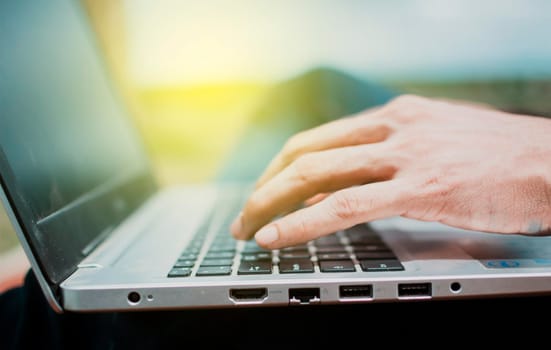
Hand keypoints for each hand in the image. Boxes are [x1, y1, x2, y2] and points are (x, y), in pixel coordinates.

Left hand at [230, 95, 550, 248]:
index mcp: (396, 116)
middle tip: (245, 214)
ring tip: (249, 228)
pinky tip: (278, 236)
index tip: (265, 190)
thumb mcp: (438, 142)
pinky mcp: (420, 187)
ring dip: (272, 202)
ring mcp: (405, 155)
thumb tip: (348, 186)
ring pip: (316, 174)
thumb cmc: (502, 158)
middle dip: (266, 185)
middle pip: (307, 153)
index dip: (283, 167)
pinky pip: (345, 206)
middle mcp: (394, 128)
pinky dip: (303, 222)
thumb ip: (392, 159)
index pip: (320, 139)